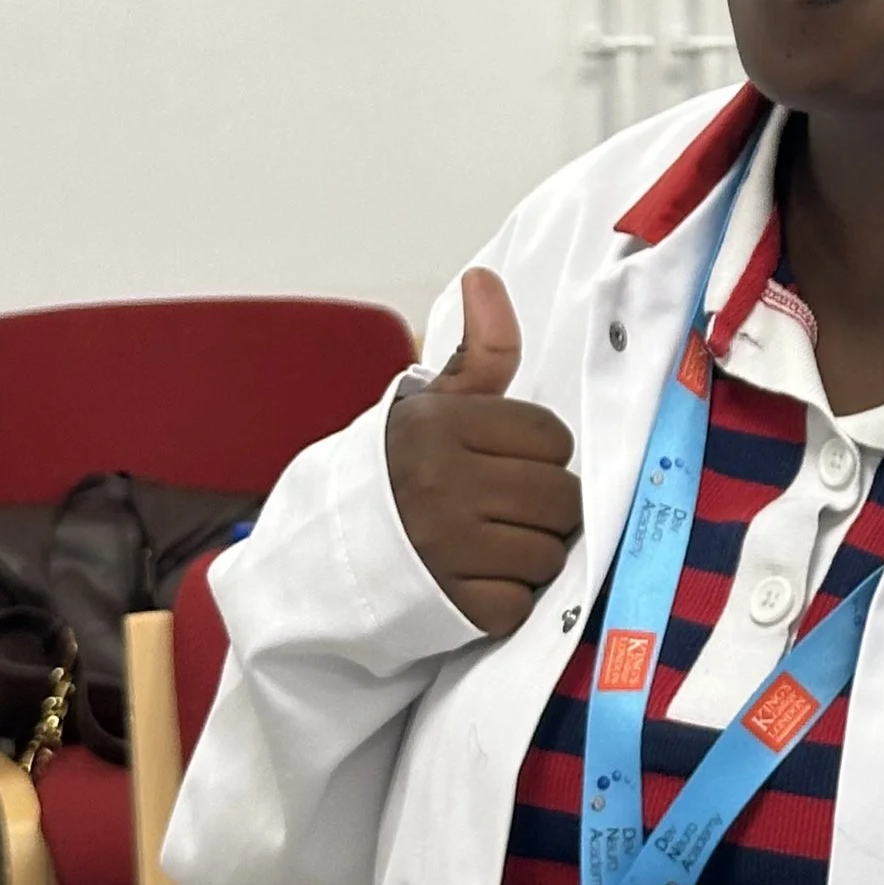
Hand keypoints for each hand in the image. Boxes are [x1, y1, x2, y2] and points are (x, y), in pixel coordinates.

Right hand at [385, 269, 582, 635]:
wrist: (322, 553)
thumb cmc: (397, 468)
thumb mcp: (433, 402)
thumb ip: (481, 347)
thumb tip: (483, 277)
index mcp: (443, 429)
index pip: (552, 438)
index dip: (541, 452)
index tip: (512, 460)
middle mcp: (443, 486)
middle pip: (561, 499)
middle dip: (547, 505)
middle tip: (512, 506)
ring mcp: (444, 550)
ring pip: (547, 554)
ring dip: (533, 553)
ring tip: (496, 542)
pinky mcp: (446, 607)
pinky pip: (517, 605)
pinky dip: (508, 600)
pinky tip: (481, 581)